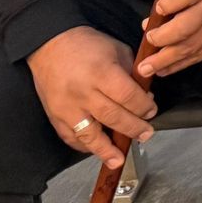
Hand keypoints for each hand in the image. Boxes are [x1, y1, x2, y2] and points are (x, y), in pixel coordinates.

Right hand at [27, 26, 155, 167]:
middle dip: (133, 128)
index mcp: (101, 73)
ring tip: (120, 158)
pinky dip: (84, 147)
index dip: (144, 107)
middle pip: (113, 117)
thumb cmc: (86, 45)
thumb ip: (131, 73)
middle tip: (146, 133)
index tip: (151, 110)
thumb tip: (145, 95)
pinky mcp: (55, 116)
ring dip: (107, 149)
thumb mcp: (117, 50)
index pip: (127, 97)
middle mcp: (83, 93)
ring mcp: (67, 107)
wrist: (50, 44)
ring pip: (89, 135)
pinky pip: (70, 138)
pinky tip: (97, 151)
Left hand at [139, 0, 201, 76]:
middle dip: (163, 37)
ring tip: (145, 68)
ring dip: (164, 59)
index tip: (158, 9)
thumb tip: (149, 23)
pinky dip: (177, 66)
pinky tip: (162, 71)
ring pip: (189, 47)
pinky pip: (196, 58)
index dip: (170, 2)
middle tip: (149, 40)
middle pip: (186, 26)